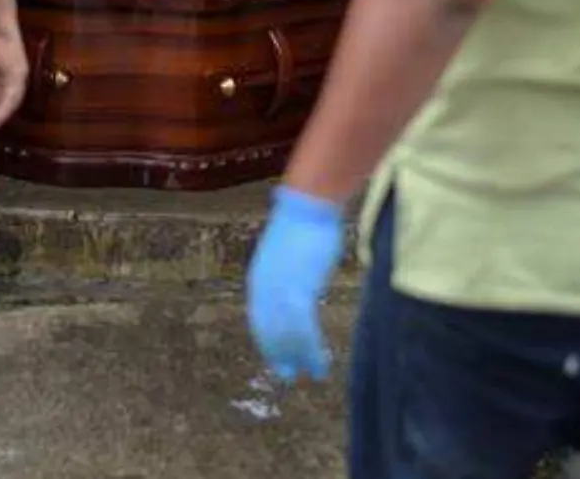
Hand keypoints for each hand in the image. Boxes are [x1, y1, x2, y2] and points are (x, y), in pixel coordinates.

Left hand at [246, 186, 345, 382]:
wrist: (309, 206)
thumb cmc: (304, 223)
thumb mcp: (288, 253)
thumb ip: (287, 274)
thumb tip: (295, 286)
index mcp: (259, 279)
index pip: (258, 318)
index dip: (267, 339)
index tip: (275, 354)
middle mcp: (263, 289)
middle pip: (268, 331)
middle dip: (278, 354)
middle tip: (287, 373)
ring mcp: (280, 292)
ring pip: (286, 336)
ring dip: (299, 357)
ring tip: (311, 372)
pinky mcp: (299, 292)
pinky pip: (303, 332)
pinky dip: (311, 351)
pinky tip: (320, 363)